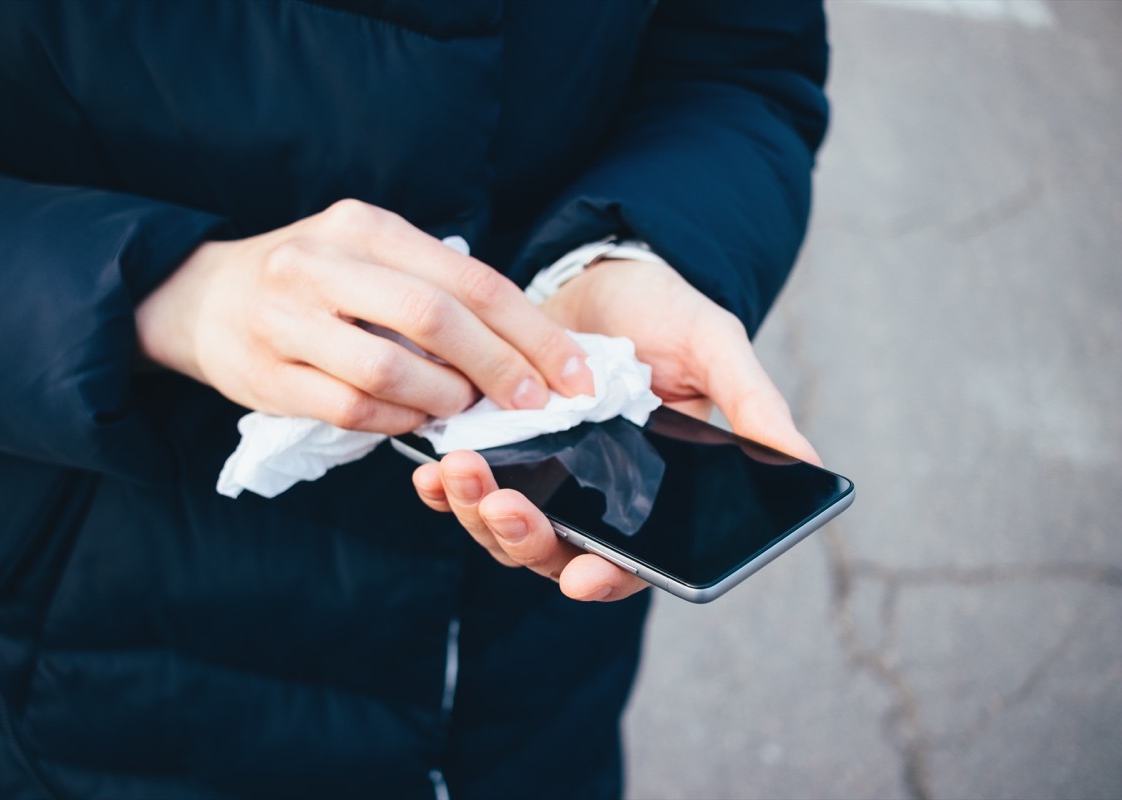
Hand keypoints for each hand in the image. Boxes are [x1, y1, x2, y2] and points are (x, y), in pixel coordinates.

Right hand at [135, 199, 593, 432]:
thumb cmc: (313, 279)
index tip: (575, 374)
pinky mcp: (266, 374)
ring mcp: (288, 319)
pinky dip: (397, 420)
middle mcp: (323, 262)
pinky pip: (351, 409)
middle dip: (501, 367)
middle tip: (535, 404)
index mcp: (365, 226)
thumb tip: (527, 347)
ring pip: (390, 369)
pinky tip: (414, 417)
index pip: (470, 278)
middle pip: (435, 318)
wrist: (202, 297)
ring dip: (444, 397)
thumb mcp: (370, 253)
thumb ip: (436, 286)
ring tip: (462, 406)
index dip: (532, 331)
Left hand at [413, 258, 818, 601]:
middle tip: (504, 505)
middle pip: (552, 552)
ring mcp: (539, 475)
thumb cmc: (665, 315)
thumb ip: (752, 403)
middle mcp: (591, 497)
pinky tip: (429, 470)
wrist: (600, 273)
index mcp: (649, 492)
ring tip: (457, 473)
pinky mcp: (494, 447)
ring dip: (477, 512)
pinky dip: (444, 489)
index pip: (630, 560)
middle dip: (521, 538)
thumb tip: (810, 461)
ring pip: (502, 527)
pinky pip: (463, 489)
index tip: (584, 575)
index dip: (608, 577)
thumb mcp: (713, 349)